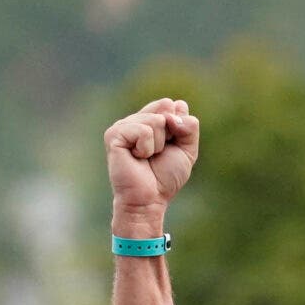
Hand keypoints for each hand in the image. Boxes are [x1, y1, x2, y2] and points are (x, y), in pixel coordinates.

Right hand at [105, 98, 199, 230]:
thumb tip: (177, 106)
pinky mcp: (114, 134)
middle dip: (170, 135)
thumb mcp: (187, 151)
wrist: (149, 199)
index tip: (170, 146)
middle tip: (158, 154)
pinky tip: (136, 157)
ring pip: (155, 120)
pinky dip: (146, 148)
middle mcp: (135, 119)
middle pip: (165, 110)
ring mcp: (123, 125)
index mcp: (150, 120)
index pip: (171, 105)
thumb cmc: (165, 178)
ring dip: (158, 145)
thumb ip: (189, 127)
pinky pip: (143, 131)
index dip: (178, 127)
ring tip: (146, 158)